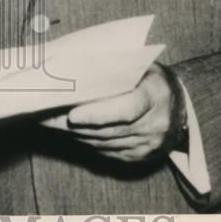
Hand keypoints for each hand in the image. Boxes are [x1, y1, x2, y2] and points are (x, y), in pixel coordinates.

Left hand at [42, 63, 186, 162]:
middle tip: (42, 115)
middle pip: (108, 130)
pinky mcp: (139, 158)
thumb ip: (113, 66)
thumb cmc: (150, 77)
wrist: (177, 107)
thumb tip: (71, 63)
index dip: (98, 114)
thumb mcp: (139, 64)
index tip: (72, 115)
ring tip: (47, 122)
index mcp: (155, 95)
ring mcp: (148, 145)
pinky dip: (84, 141)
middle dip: (72, 125)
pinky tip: (67, 131)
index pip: (126, 109)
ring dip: (73, 134)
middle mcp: (154, 125)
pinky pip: (106, 152)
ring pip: (102, 143)